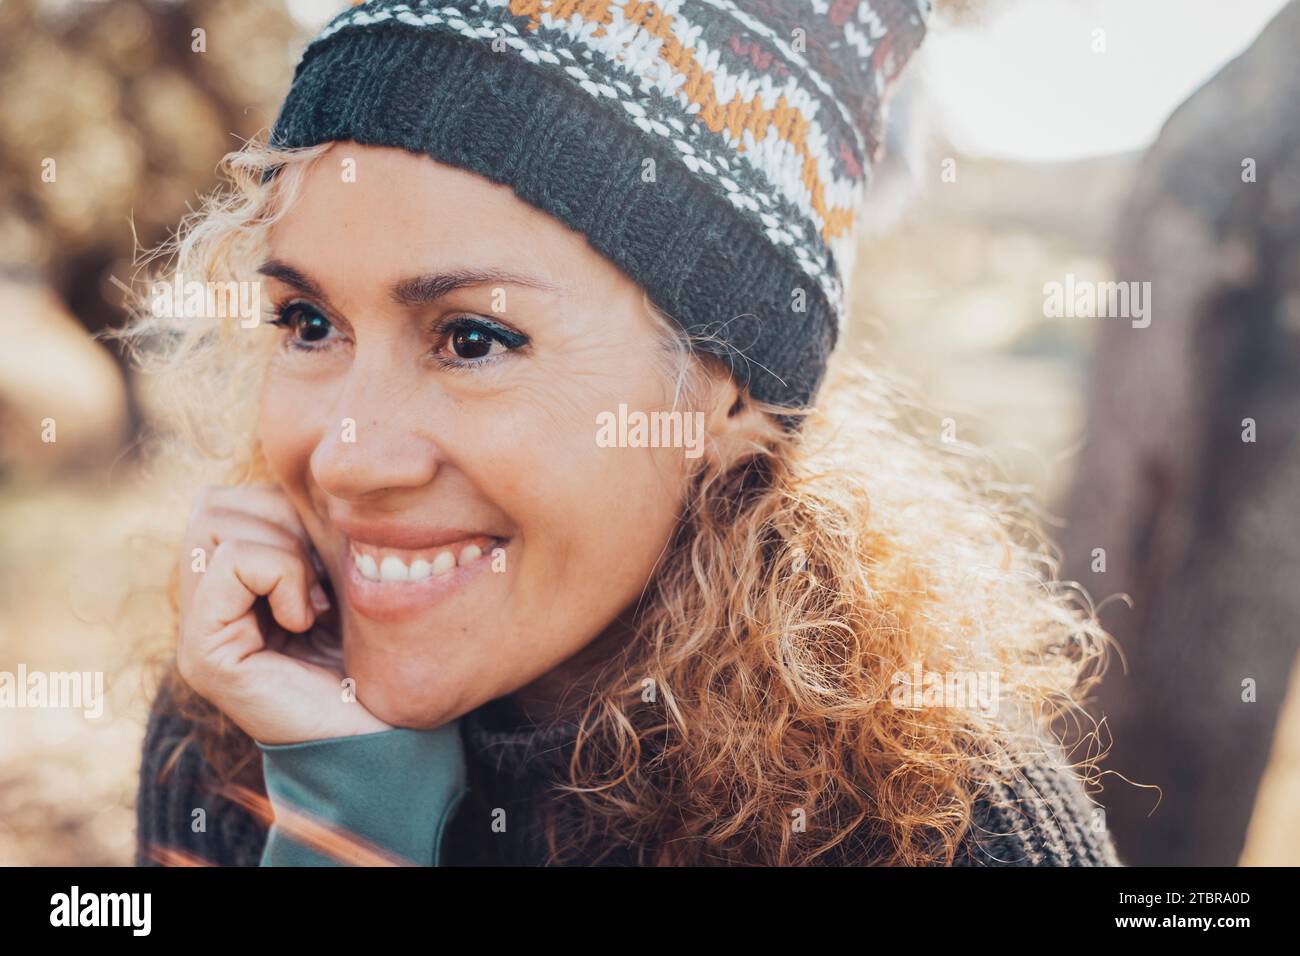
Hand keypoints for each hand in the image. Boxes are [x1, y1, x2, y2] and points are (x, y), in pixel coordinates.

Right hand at [176, 484, 391, 744]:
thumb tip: (317, 470)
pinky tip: (306, 619)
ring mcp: (198, 632)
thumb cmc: (375, 659)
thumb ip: (309, 535)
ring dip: (282, 548)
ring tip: (314, 601)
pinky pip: (229, 564)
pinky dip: (279, 575)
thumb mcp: (342, 577)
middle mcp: (203, 607)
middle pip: (213, 503)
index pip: (227, 499)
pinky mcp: (205, 654)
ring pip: (214, 522)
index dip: (285, 510)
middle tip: (322, 578)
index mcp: (232, 587)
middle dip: (281, 522)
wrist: (382, 740)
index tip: (329, 561)